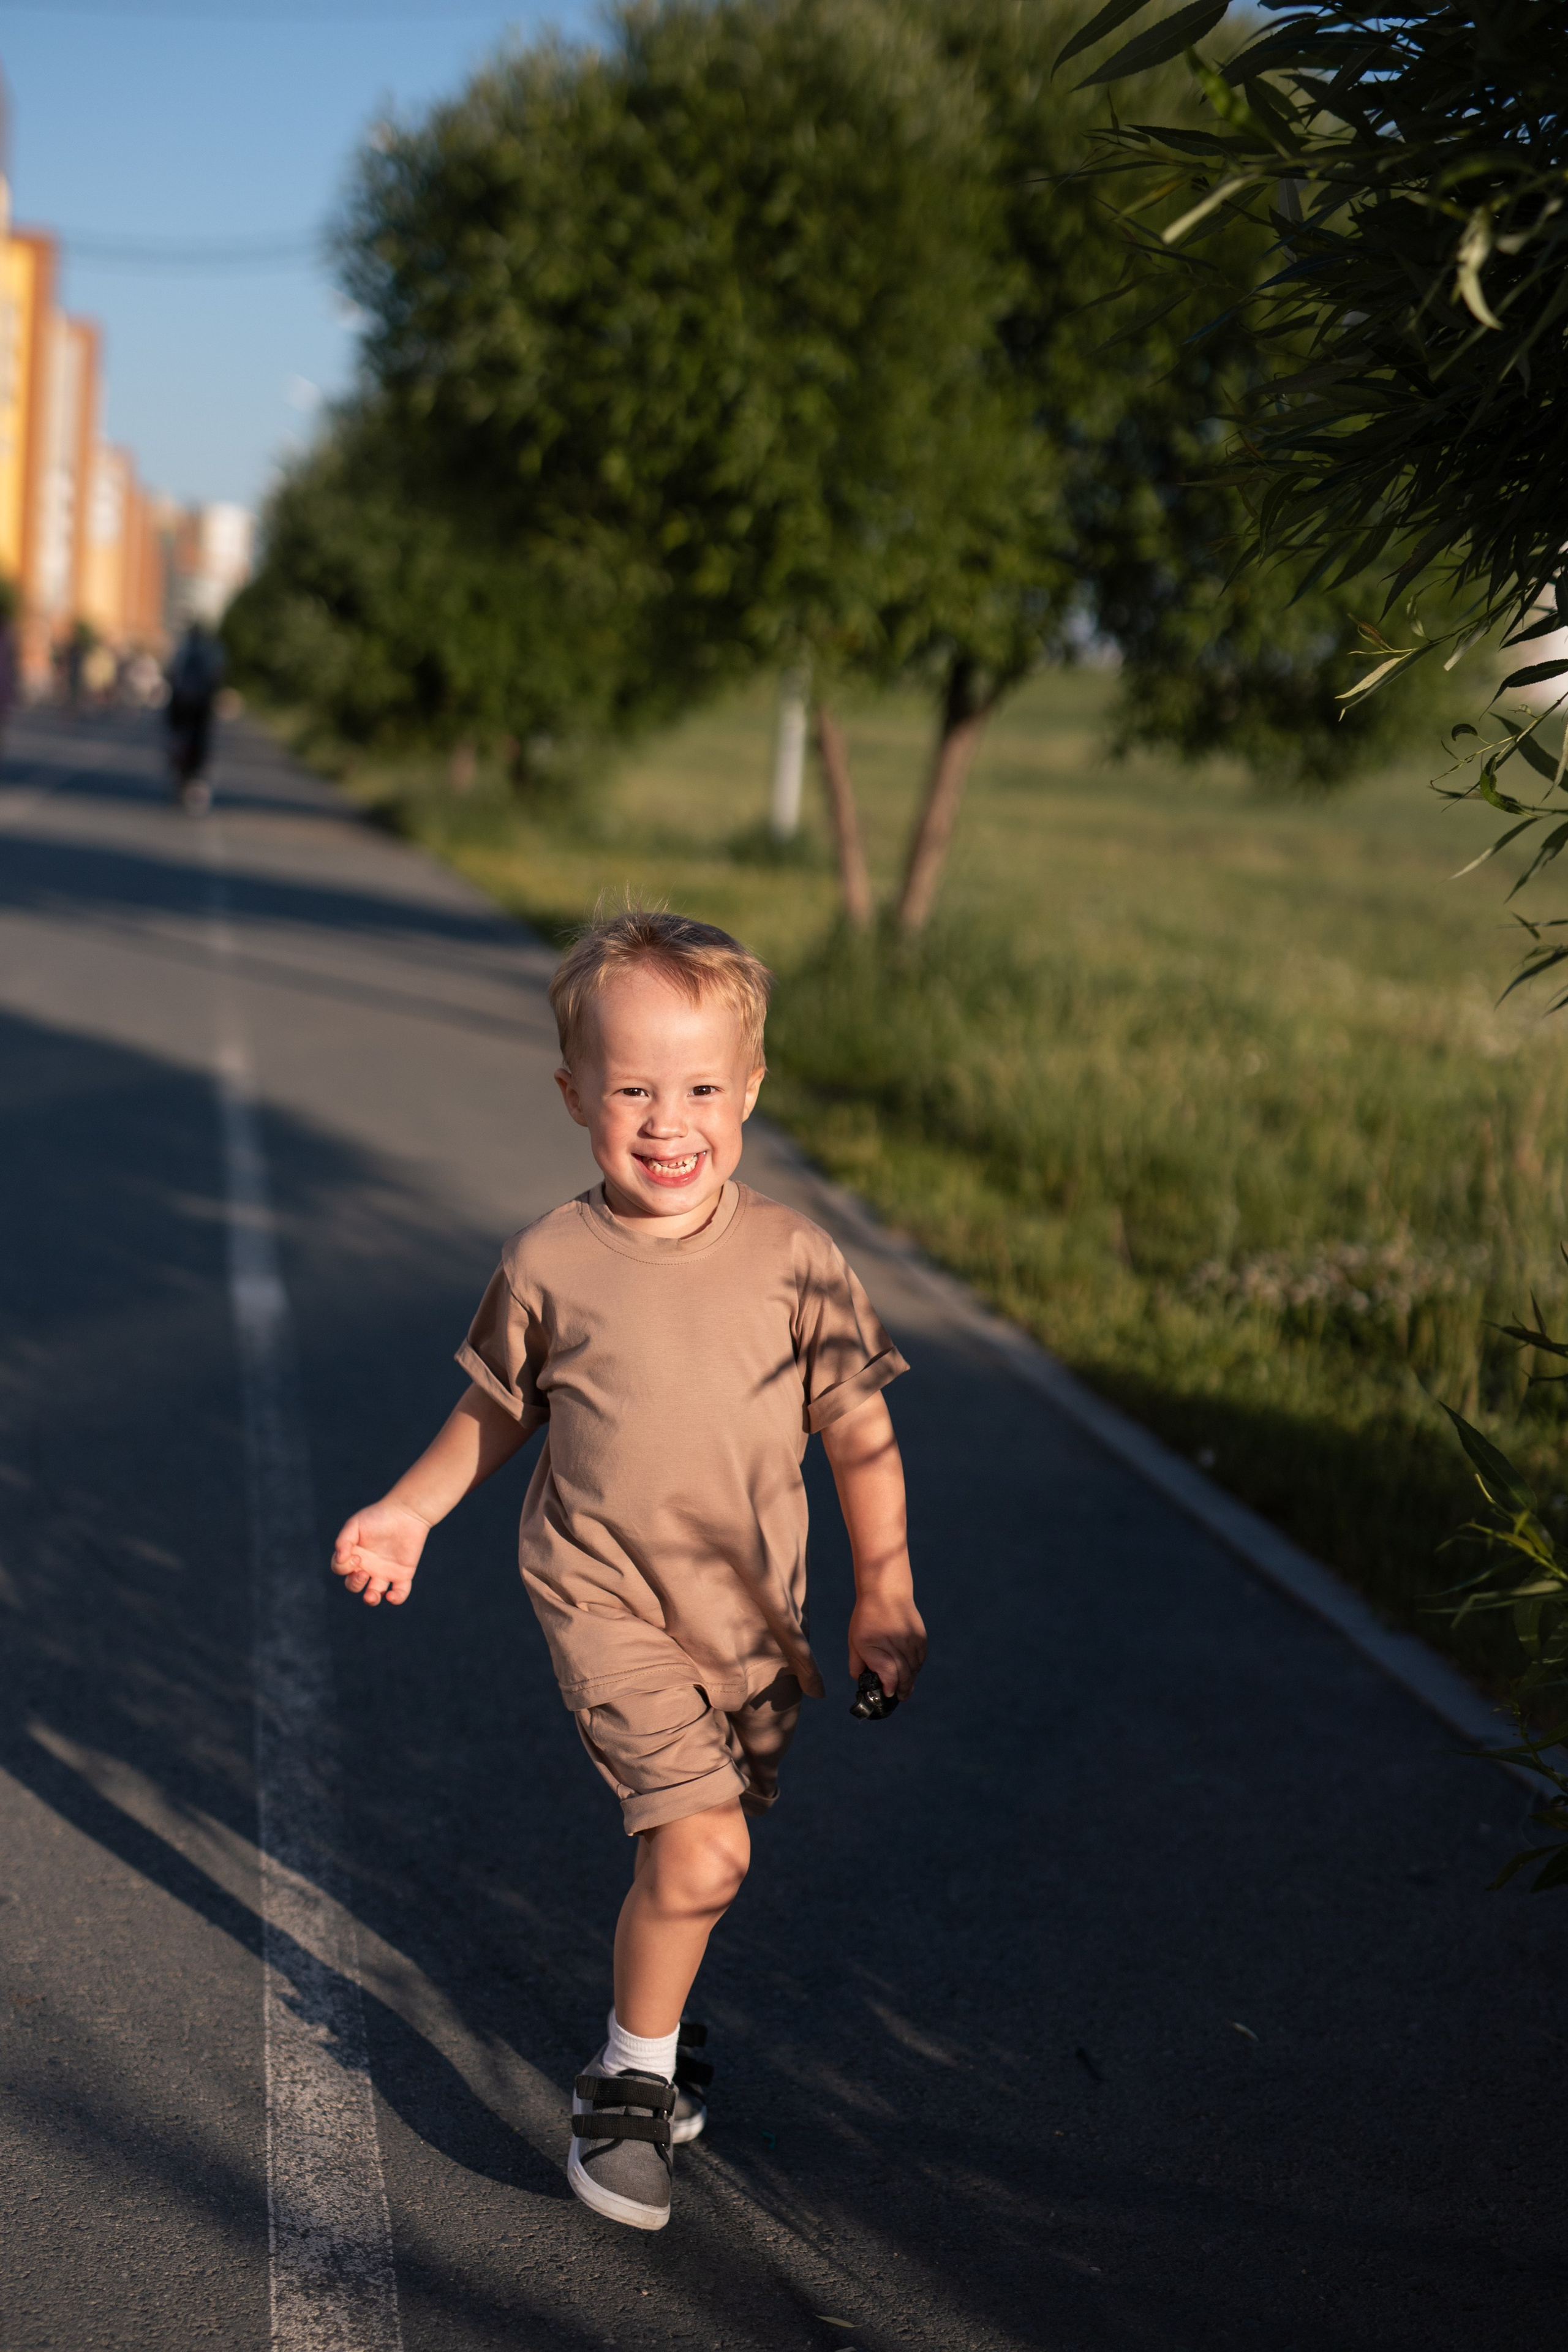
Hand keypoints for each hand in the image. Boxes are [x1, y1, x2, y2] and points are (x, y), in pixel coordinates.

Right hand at [330, 1497, 429, 1606]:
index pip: (341, 1569)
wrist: (406, 1512)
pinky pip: (400, 1593)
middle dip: (355, 1584)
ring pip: (374, 1594)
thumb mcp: (356, 1524)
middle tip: (363, 1572)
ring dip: (370, 1599)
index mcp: (354, 1554)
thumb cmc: (379, 1516)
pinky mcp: (403, 1574)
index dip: (343, 1568)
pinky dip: (396, 1599)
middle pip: (354, 1585)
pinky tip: (392, 1596)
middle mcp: (367, 1566)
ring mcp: (385, 1571)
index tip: (356, 1557)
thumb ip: (343, 1541)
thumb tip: (340, 1558)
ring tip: (371, 1595)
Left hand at [848, 1586, 926, 1703]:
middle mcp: (894, 1642)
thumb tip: (860, 1681)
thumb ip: (856, 1663)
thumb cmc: (867, 1618)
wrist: (886, 1591)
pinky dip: (916, 1666)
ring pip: (914, 1668)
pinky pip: (920, 1658)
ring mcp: (909, 1639)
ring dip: (910, 1679)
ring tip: (906, 1688)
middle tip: (900, 1697)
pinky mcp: (920, 1635)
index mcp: (874, 1645)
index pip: (888, 1674)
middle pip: (903, 1674)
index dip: (889, 1687)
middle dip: (902, 1689)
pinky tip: (911, 1670)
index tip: (889, 1694)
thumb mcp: (855, 1640)